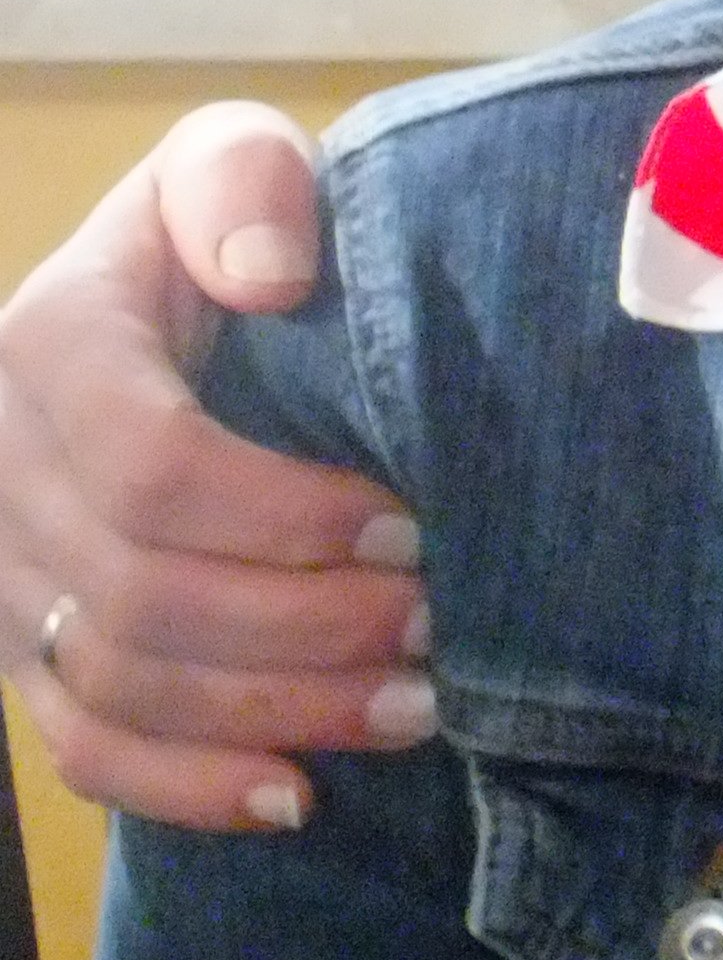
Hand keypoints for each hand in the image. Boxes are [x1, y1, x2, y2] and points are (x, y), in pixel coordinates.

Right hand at [0, 106, 432, 830]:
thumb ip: (243, 180)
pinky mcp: (34, 647)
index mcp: (53, 346)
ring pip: (118, 683)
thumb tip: (264, 267)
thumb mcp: (235, 161)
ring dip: (277, 712)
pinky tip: (296, 797)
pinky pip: (81, 750)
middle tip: (442, 626)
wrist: (178, 305)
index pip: (150, 465)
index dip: (284, 514)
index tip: (409, 522)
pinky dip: (186, 788)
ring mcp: (10, 573)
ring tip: (417, 705)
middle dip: (307, 627)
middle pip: (141, 593)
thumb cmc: (236, 233)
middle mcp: (4, 468)